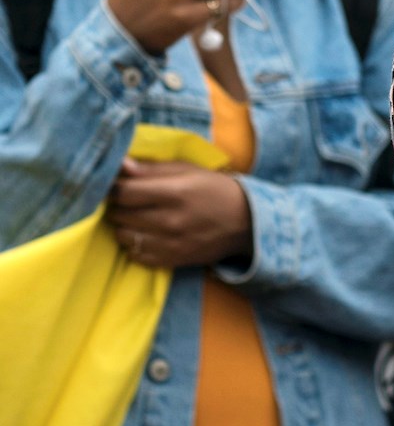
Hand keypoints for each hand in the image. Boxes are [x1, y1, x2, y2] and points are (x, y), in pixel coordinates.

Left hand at [109, 158, 252, 268]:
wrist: (246, 222)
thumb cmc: (214, 189)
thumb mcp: (188, 170)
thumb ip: (152, 169)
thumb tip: (119, 165)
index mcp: (175, 192)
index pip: (123, 192)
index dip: (115, 187)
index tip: (119, 185)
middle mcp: (170, 220)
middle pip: (119, 213)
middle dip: (120, 205)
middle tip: (132, 200)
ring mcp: (170, 243)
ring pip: (123, 235)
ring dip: (125, 225)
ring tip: (139, 217)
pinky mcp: (171, 260)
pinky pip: (135, 254)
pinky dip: (136, 243)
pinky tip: (148, 234)